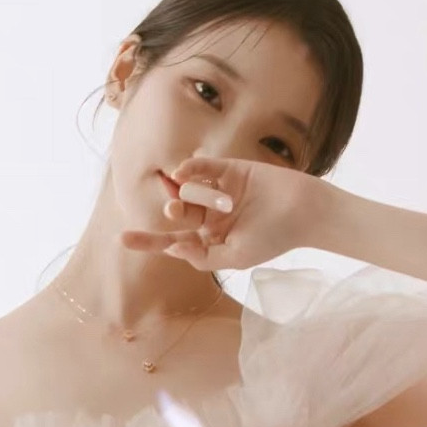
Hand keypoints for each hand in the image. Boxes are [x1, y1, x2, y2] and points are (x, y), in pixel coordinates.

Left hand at [120, 156, 335, 270]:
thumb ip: (204, 257)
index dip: (149, 240)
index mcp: (212, 239)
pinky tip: (181, 172)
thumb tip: (174, 249)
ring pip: (190, 192)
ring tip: (216, 203)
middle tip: (174, 211)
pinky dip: (190, 169)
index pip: (174, 241)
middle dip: (171, 212)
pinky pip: (202, 168)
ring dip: (194, 197)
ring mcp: (219, 192)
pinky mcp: (229, 170)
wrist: (305, 211)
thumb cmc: (273, 238)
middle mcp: (212, 216)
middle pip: (178, 213)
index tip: (121, 239)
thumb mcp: (236, 258)